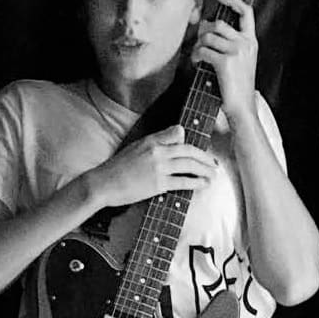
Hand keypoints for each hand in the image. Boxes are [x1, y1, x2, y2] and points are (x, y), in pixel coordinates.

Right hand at [90, 125, 216, 206]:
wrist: (104, 184)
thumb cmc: (117, 168)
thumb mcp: (136, 147)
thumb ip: (157, 140)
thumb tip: (179, 133)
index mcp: (151, 140)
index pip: (179, 135)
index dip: (193, 144)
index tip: (201, 151)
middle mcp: (157, 151)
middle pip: (189, 150)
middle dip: (205, 157)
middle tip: (214, 163)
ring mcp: (159, 168)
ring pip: (189, 166)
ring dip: (205, 170)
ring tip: (213, 175)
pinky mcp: (158, 184)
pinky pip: (183, 182)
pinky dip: (196, 182)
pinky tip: (203, 184)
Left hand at [192, 0, 257, 124]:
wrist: (242, 107)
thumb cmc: (237, 86)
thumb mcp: (241, 61)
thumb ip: (232, 44)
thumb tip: (209, 28)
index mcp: (252, 41)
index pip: (246, 12)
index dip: (232, 0)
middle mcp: (246, 43)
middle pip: (219, 24)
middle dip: (204, 31)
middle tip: (200, 41)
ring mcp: (236, 52)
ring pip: (208, 36)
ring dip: (198, 45)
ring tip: (197, 55)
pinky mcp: (224, 62)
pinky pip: (203, 50)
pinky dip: (196, 56)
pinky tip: (196, 62)